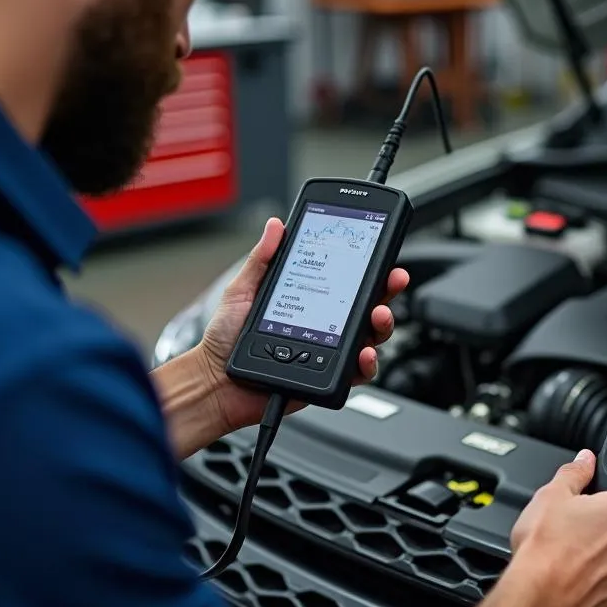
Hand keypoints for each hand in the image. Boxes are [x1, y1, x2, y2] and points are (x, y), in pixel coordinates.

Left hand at [196, 217, 409, 435]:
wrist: (215, 380)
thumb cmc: (225, 339)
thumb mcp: (243, 289)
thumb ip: (262, 258)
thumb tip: (275, 226)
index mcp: (310, 300)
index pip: (346, 280)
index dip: (368, 266)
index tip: (380, 252)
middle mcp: (325, 324)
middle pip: (368, 305)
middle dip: (386, 290)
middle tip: (391, 280)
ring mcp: (330, 350)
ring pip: (371, 336)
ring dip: (382, 324)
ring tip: (377, 316)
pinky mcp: (329, 377)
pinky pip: (359, 371)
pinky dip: (368, 363)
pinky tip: (363, 353)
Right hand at [506, 450, 606, 606]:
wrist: (536, 598)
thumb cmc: (544, 548)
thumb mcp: (552, 493)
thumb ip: (575, 472)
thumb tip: (585, 459)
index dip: (594, 502)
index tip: (577, 510)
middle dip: (597, 530)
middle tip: (567, 533)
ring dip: (596, 558)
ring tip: (565, 557)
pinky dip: (592, 584)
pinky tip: (571, 579)